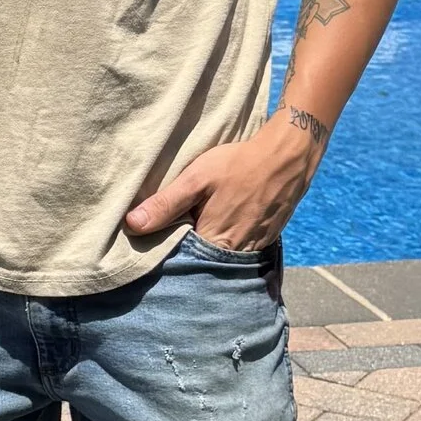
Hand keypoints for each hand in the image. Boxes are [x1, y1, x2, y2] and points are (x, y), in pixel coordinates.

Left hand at [124, 109, 324, 252]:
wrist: (288, 156)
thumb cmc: (239, 164)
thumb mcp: (197, 178)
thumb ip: (166, 204)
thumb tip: (132, 225)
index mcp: (215, 242)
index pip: (181, 262)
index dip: (166, 256)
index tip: (152, 249)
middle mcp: (236, 253)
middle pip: (203, 265)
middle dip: (187, 257)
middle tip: (173, 241)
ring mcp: (255, 249)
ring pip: (223, 261)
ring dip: (209, 254)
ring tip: (195, 237)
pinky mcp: (267, 240)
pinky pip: (242, 252)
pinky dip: (229, 247)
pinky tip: (221, 231)